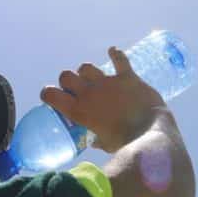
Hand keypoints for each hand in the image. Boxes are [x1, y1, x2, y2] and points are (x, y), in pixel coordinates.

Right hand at [41, 46, 167, 152]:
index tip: (52, 96)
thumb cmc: (125, 144)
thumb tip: (95, 141)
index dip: (48, 93)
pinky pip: (119, 59)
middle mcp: (89, 93)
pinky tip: (113, 51)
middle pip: (67, 76)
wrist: (149, 135)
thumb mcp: (104, 145)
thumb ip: (97, 140)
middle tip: (76, 90)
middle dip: (68, 81)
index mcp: (78, 111)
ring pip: (87, 67)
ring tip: (93, 79)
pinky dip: (115, 54)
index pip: (51, 94)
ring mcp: (107, 83)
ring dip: (87, 72)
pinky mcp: (127, 77)